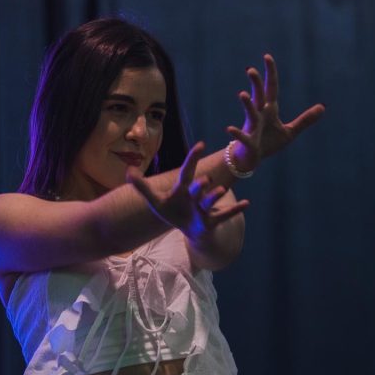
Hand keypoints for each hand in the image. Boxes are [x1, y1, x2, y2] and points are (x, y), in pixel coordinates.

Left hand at [126, 141, 248, 241]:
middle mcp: (195, 196)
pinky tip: (247, 203)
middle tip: (204, 179)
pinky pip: (225, 215)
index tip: (201, 145)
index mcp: (183, 189)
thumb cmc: (173, 211)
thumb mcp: (155, 201)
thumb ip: (142, 186)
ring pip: (210, 201)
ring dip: (215, 196)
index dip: (192, 159)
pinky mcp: (210, 221)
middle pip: (198, 188)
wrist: (189, 229)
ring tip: (220, 191)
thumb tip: (128, 171)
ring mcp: (204, 208)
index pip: (186, 172)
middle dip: (200, 185)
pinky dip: (235, 209)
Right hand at [226, 54, 324, 169]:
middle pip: (258, 95)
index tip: (267, 56)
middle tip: (251, 69)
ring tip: (242, 94)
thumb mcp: (290, 132)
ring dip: (246, 103)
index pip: (271, 87)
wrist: (252, 159)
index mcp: (269, 110)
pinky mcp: (249, 141)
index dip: (270, 72)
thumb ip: (305, 120)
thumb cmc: (268, 143)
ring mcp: (253, 127)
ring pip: (250, 113)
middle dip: (255, 83)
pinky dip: (236, 132)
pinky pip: (242, 136)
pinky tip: (229, 129)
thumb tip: (323, 107)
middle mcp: (259, 114)